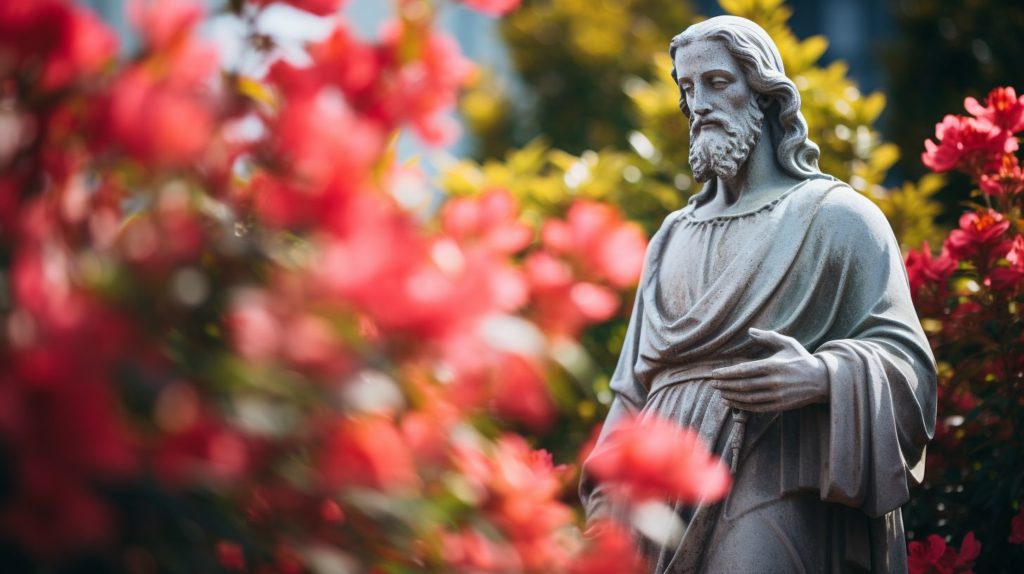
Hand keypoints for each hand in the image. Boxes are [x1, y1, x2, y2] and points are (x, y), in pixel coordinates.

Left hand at [709, 328, 828, 412]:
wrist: (823, 380)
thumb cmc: (802, 359)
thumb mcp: (788, 343)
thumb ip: (768, 337)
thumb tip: (749, 331)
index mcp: (773, 365)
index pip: (743, 370)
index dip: (726, 373)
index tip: (714, 374)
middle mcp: (774, 382)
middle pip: (743, 385)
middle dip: (725, 385)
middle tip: (713, 384)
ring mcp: (777, 396)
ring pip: (747, 398)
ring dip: (731, 396)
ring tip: (720, 392)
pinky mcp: (780, 406)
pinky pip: (756, 408)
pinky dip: (741, 406)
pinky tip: (731, 402)